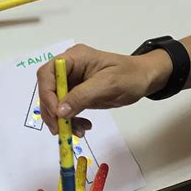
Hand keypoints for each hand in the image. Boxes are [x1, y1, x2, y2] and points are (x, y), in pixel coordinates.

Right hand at [36, 44, 171, 134]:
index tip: (56, 114)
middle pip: (47, 91)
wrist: (143, 79)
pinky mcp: (75, 95)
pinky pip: (65, 111)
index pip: (47, 74)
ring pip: (54, 104)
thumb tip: (59, 112)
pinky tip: (82, 127)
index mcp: (73, 58)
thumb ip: (81, 97)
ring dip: (61, 121)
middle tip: (60, 130)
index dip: (47, 95)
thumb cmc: (129, 76)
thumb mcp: (107, 85)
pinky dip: (70, 122)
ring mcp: (71, 83)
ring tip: (78, 131)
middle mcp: (68, 69)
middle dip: (52, 112)